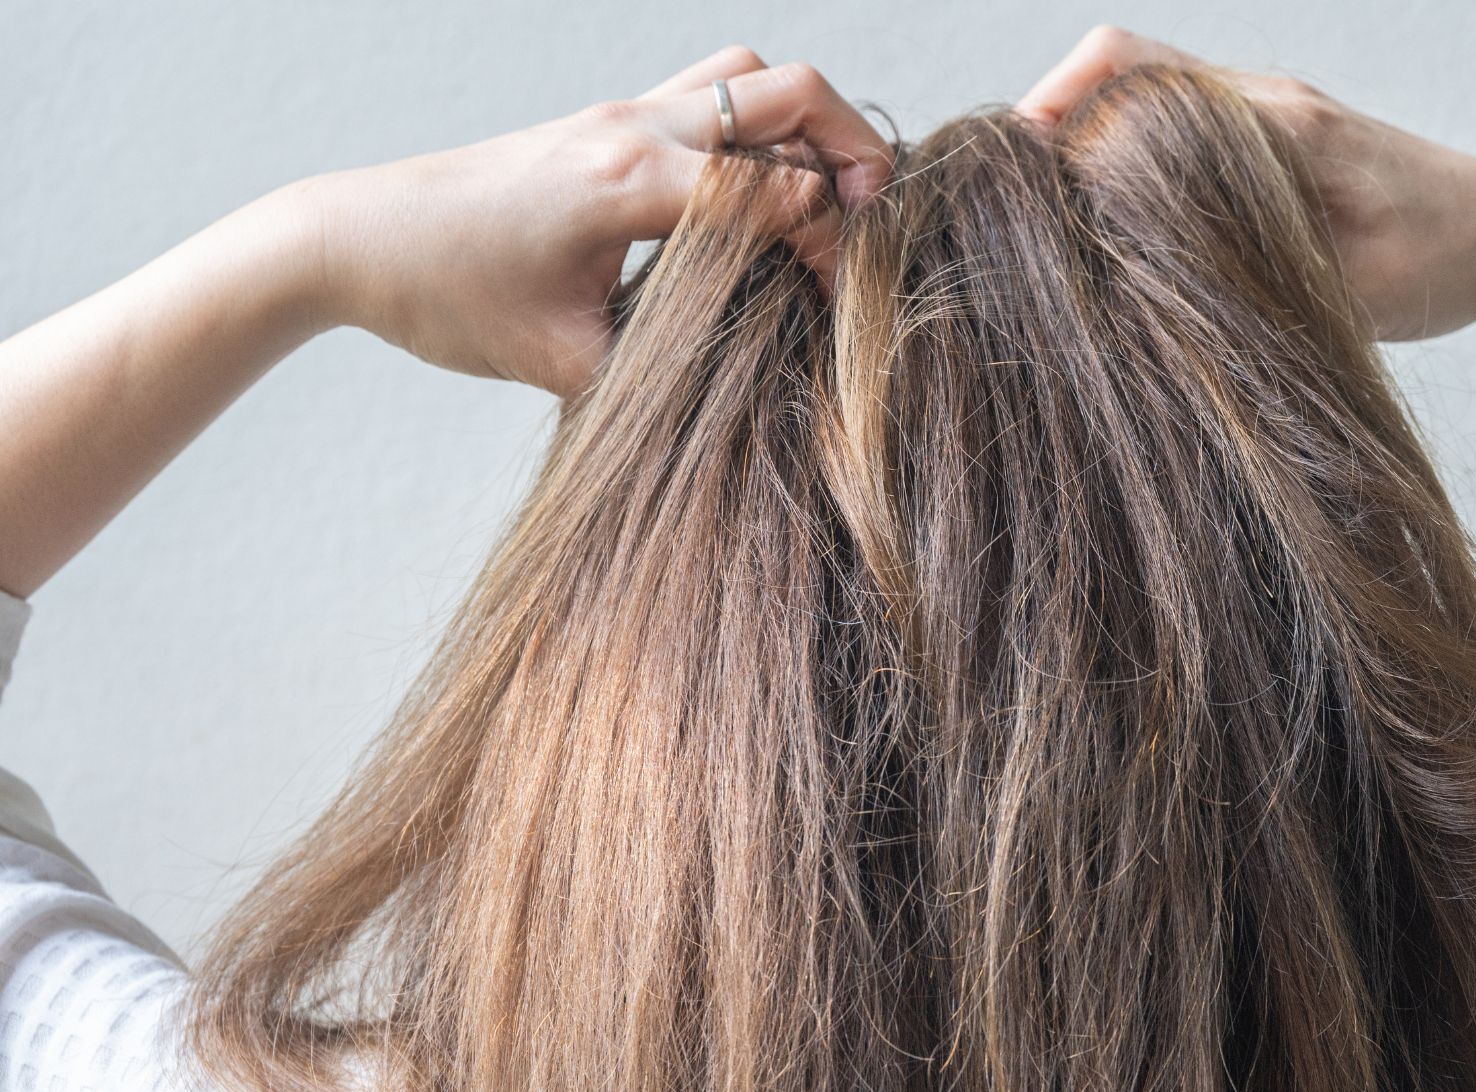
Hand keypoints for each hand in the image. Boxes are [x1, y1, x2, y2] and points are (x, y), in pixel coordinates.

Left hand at [292, 46, 892, 395]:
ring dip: (805, 123)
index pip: (776, 191)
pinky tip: (753, 193)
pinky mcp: (605, 120)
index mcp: (628, 182)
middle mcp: (634, 128)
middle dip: (854, 148)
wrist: (354, 239)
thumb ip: (658, 367)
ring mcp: (619, 113)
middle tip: (872, 219)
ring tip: (825, 196)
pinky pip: (708, 91)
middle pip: (789, 92)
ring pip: (751, 72)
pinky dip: (756, 127)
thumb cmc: (446, 295)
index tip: (840, 310)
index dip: (830, 249)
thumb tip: (739, 384)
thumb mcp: (559, 362)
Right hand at [1016, 27, 1475, 341]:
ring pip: (1144, 101)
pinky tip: (1122, 233)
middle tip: (1010, 210)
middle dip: (1052, 128)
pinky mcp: (1276, 144)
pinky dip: (1134, 167)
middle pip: (1118, 72)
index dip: (1051, 110)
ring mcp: (1267, 116)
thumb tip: (1147, 305)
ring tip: (1052, 224)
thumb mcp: (1350, 292)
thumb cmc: (1448, 263)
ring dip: (1090, 147)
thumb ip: (1252, 286)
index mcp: (1273, 121)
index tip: (1008, 176)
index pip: (1128, 69)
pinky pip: (1179, 133)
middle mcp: (1261, 101)